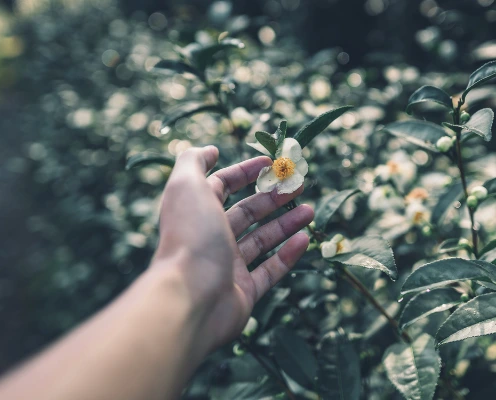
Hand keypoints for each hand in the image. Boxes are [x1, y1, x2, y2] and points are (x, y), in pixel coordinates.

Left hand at [151, 146, 312, 350]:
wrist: (191, 298)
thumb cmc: (191, 237)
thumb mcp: (186, 187)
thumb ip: (192, 161)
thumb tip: (209, 150)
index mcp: (196, 212)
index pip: (221, 186)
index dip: (245, 172)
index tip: (272, 164)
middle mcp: (209, 238)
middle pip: (245, 213)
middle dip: (272, 197)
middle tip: (300, 185)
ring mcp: (227, 267)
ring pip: (261, 241)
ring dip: (285, 223)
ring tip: (310, 211)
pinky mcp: (243, 293)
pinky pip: (270, 271)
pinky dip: (288, 255)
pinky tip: (305, 239)